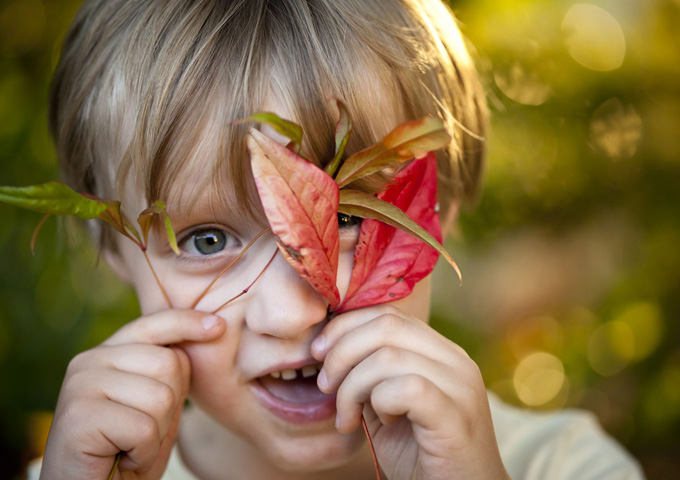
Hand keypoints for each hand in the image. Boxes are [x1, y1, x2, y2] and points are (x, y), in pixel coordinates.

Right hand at [40, 310, 225, 479]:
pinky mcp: (79, 417)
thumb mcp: (157, 408)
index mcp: (107, 354)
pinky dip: (143, 454)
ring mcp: (80, 386)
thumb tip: (209, 330)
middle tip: (142, 434)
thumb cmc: (128, 454)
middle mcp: (89, 362)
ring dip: (156, 434)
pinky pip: (144, 429)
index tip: (219, 326)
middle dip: (171, 407)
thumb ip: (170, 374)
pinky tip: (121, 460)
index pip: (153, 324)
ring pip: (161, 398)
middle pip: (169, 364)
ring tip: (130, 448)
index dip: (187, 322)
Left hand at [311, 305, 508, 479]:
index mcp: (440, 352)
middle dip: (341, 352)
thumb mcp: (386, 405)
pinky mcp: (456, 416)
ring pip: (388, 357)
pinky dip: (380, 403)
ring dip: (352, 387)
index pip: (388, 313)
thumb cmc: (419, 455)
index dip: (345, 327)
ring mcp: (460, 386)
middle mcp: (455, 361)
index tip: (318, 353)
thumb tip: (328, 345)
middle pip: (386, 326)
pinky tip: (381, 424)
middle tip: (326, 386)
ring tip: (347, 416)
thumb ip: (369, 373)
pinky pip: (406, 388)